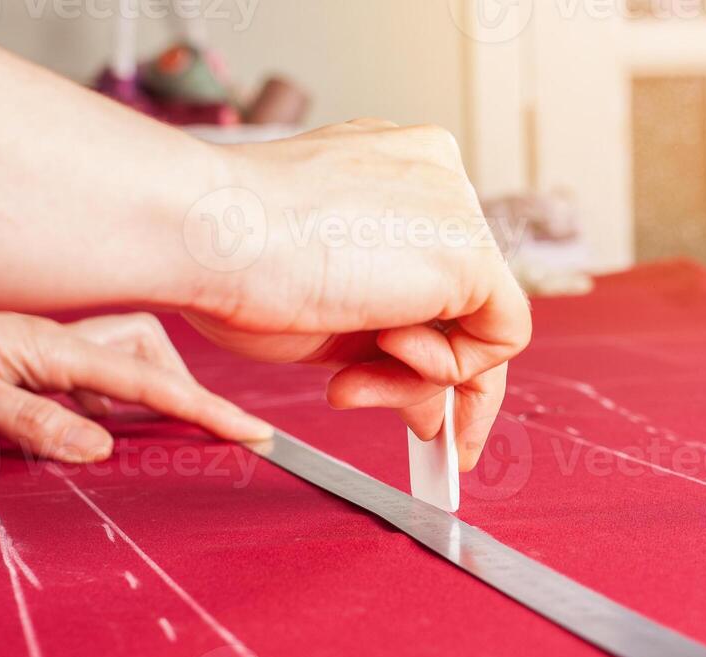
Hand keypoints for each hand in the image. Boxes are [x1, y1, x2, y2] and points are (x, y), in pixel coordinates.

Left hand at [0, 289, 270, 463]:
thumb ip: (29, 421)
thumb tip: (99, 447)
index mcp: (49, 343)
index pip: (147, 378)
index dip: (205, 409)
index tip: (252, 433)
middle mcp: (51, 338)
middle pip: (148, 358)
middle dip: (179, 396)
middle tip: (196, 439)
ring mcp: (33, 346)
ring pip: (115, 366)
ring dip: (135, 399)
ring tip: (136, 442)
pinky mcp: (13, 357)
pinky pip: (78, 378)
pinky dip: (96, 402)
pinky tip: (77, 426)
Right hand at [185, 120, 530, 469]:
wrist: (203, 230)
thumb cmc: (228, 259)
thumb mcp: (321, 311)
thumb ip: (376, 345)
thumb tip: (429, 408)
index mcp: (388, 173)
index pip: (433, 269)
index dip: (423, 338)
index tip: (390, 384)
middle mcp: (431, 178)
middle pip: (464, 299)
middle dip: (435, 376)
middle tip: (423, 433)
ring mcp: (455, 205)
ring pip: (479, 322)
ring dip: (421, 381)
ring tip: (350, 384)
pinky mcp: (470, 248)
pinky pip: (502, 334)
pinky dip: (452, 372)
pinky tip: (387, 355)